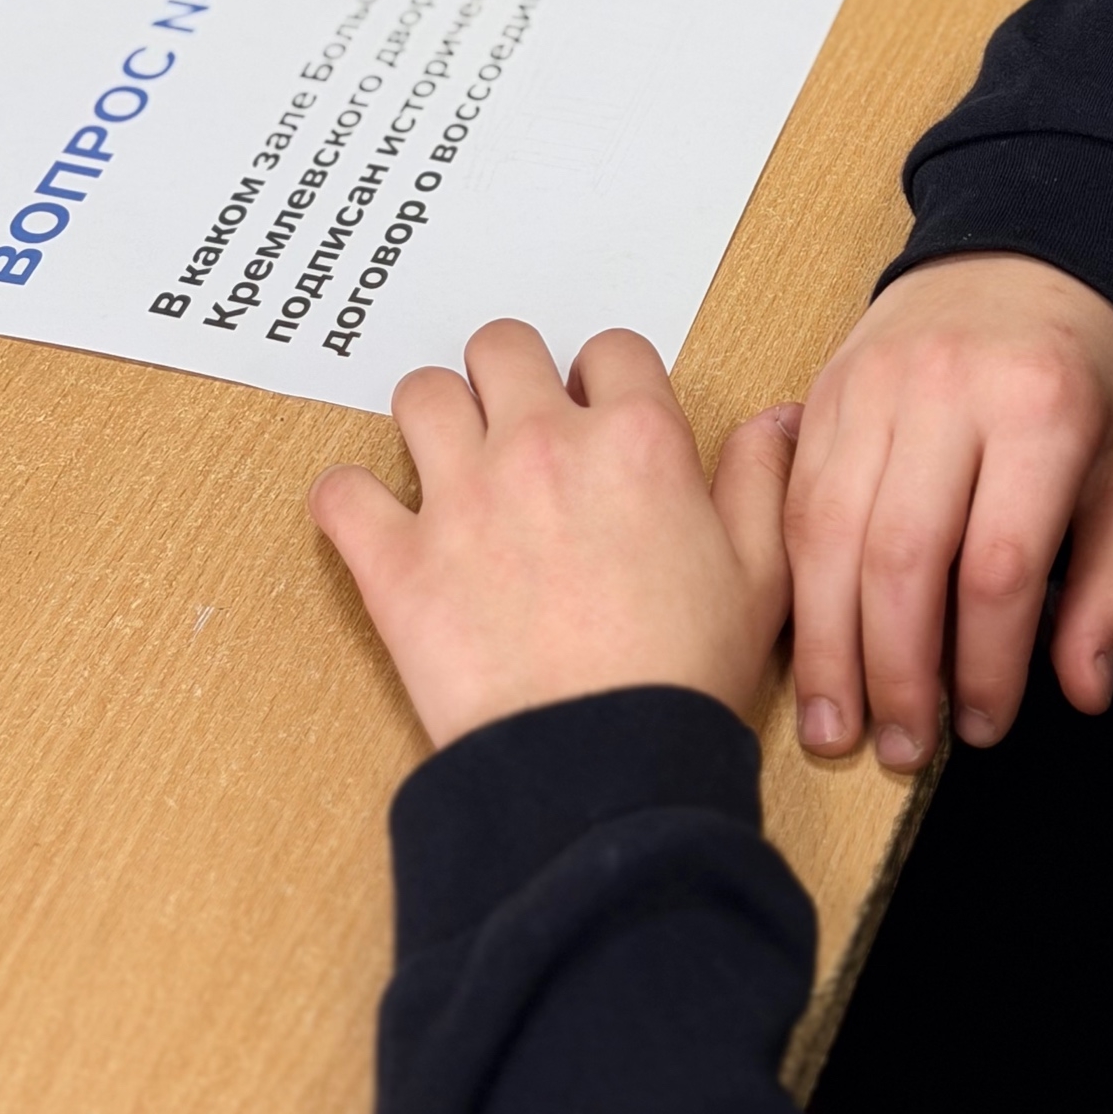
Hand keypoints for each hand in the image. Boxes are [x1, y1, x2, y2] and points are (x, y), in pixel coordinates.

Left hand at [311, 320, 794, 748]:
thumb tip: (772, 419)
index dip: (604, 380)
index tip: (598, 417)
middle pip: (501, 346)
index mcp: (636, 441)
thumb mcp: (760, 574)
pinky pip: (340, 493)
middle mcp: (543, 447)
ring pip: (419, 395)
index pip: (609, 350)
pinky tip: (376, 522)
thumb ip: (760, 481)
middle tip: (515, 424)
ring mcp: (462, 498)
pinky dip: (349, 503)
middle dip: (508, 374)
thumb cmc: (686, 677)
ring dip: (433, 418)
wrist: (607, 768)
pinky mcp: (397, 562)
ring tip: (448, 461)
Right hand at [784, 256, 1112, 771]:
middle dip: (894, 671)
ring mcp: (871, 386)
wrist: (1022, 255)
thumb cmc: (1086, 377)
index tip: (984, 725)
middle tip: (900, 748)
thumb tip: (1079, 689)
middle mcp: (946, 391)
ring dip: (828, 644)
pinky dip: (795, 586)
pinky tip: (808, 647)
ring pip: (827, 533)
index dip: (984, 662)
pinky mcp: (823, 391)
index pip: (998, 564)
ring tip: (837, 723)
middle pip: (899, 556)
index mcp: (1040, 408)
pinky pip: (792, 503)